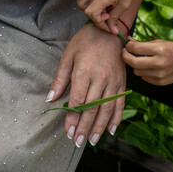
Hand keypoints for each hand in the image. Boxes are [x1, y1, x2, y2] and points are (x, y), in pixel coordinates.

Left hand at [46, 24, 125, 146]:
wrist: (110, 30)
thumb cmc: (86, 41)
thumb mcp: (68, 55)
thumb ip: (60, 79)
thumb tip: (50, 100)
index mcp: (84, 71)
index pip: (78, 101)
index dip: (72, 118)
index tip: (67, 132)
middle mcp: (100, 78)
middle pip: (92, 108)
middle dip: (84, 127)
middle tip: (77, 142)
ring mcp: (113, 81)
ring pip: (107, 109)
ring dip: (100, 127)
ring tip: (93, 140)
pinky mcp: (122, 82)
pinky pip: (120, 103)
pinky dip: (117, 118)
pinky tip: (112, 129)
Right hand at [77, 0, 154, 33]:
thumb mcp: (124, 5)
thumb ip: (115, 18)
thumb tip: (112, 31)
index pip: (91, 13)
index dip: (99, 22)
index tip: (108, 24)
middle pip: (86, 10)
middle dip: (96, 17)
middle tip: (107, 15)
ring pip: (81, 3)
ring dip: (89, 10)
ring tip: (102, 9)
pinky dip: (85, 2)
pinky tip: (97, 3)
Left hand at [122, 40, 172, 85]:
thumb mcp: (161, 42)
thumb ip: (143, 43)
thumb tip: (128, 41)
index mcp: (159, 49)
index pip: (135, 49)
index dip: (128, 47)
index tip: (127, 46)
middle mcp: (159, 62)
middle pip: (133, 62)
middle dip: (125, 57)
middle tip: (125, 53)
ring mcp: (159, 74)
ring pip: (137, 71)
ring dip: (135, 65)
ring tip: (140, 60)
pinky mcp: (159, 82)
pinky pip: (144, 78)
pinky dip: (143, 72)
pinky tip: (149, 67)